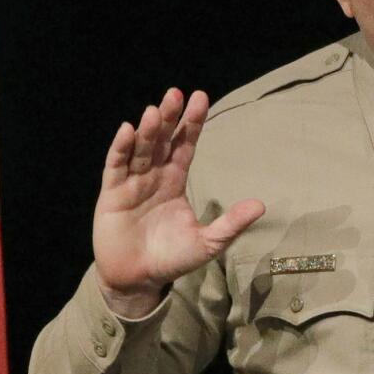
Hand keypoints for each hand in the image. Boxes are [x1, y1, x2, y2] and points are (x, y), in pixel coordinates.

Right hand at [93, 88, 264, 316]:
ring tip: (154, 110)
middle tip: (176, 93)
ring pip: (140, 149)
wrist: (138, 279)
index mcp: (176, 180)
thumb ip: (231, 224)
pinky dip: (120, 148)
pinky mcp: (111, 194)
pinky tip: (127, 130)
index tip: (200, 98)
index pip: (185, 145)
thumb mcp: (208, 242)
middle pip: (161, 140)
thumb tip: (261, 205)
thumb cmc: (172, 258)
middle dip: (168, 117)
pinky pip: (116, 166)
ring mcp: (132, 183)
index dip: (192, 123)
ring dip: (146, 130)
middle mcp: (154, 175)